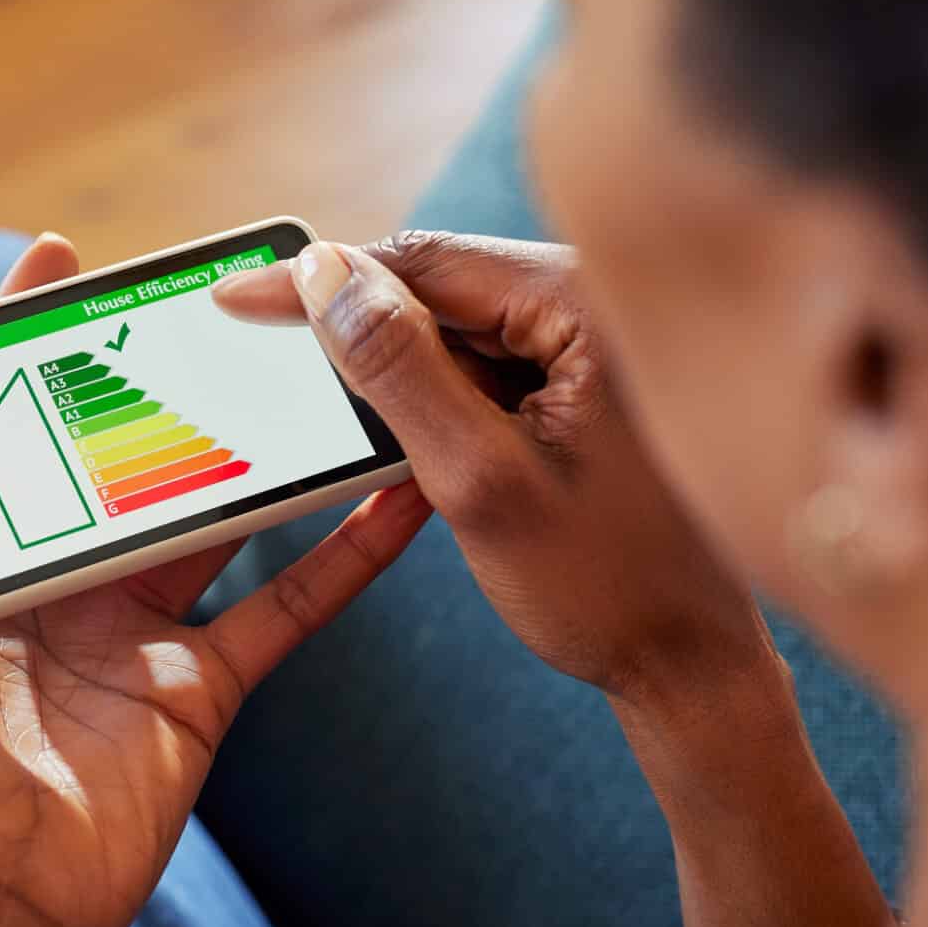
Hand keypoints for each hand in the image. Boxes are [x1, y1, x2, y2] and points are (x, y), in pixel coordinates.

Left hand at [0, 234, 431, 926]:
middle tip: (201, 293)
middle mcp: (51, 585)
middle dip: (150, 375)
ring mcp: (131, 633)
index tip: (55, 259)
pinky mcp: (199, 688)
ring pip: (211, 515)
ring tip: (309, 364)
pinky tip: (391, 496)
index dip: (19, 340)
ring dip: (258, 446)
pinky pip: (285, 610)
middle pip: (114, 455)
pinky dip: (344, 559)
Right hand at [213, 232, 775, 703]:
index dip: (317, 278)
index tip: (235, 293)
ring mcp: (599, 342)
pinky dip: (436, 390)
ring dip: (395, 361)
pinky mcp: (590, 382)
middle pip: (441, 282)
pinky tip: (403, 431)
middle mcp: (604, 303)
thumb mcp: (477, 477)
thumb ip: (397, 370)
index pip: (424, 262)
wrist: (691, 664)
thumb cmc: (606, 584)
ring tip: (329, 395)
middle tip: (261, 336)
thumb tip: (327, 275)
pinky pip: (490, 360)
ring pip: (460, 324)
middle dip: (355, 317)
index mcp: (591, 306)